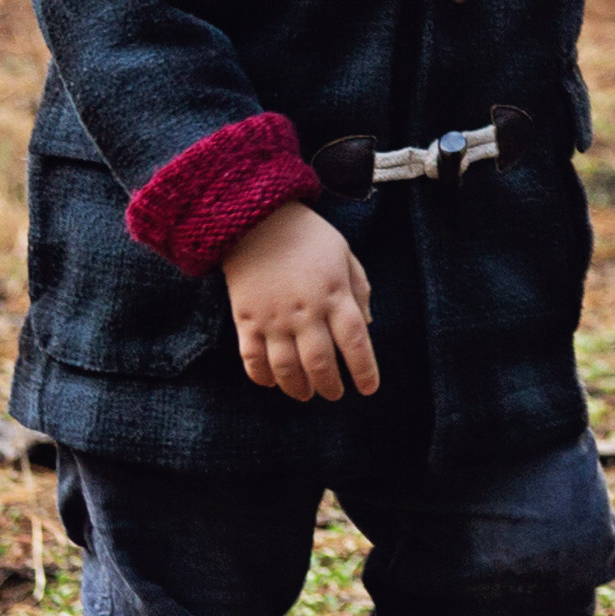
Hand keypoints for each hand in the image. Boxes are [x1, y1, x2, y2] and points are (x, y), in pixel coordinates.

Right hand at [221, 201, 378, 403]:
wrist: (256, 220)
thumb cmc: (308, 237)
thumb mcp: (345, 255)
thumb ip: (359, 290)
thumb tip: (367, 325)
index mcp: (335, 294)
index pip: (355, 342)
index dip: (365, 370)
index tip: (369, 389)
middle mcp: (305, 311)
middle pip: (321, 363)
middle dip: (330, 386)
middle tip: (334, 395)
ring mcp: (273, 318)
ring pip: (287, 368)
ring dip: (298, 388)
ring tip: (306, 393)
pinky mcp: (245, 319)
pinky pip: (252, 359)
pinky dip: (262, 377)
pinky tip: (272, 382)